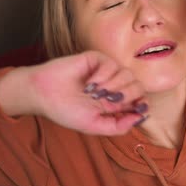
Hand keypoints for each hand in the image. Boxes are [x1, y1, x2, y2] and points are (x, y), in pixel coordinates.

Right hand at [0, 51, 147, 135]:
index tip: (137, 109)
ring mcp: (107, 72)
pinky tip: (89, 84)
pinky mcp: (97, 59)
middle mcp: (114, 87)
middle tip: (107, 100)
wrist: (43, 94)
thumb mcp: (93, 126)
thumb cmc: (66, 111)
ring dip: (112, 87)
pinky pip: (112, 64)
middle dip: (126, 96)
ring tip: (93, 94)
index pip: (140, 100)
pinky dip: (103, 76)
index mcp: (115, 103)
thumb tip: (141, 118)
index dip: (142, 105)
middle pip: (138, 87)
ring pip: (128, 75)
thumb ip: (117, 127)